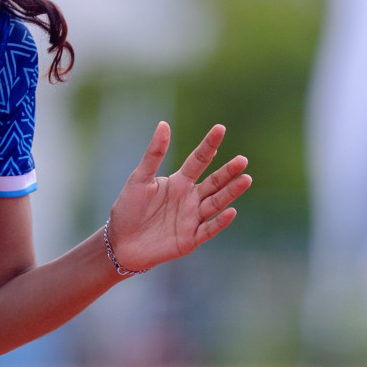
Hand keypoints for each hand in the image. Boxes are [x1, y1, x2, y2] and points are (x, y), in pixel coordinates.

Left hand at [106, 121, 249, 272]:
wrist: (120, 242)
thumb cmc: (128, 208)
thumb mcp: (139, 178)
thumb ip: (154, 154)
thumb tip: (164, 124)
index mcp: (179, 181)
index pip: (199, 160)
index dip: (209, 145)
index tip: (220, 128)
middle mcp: (190, 198)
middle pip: (213, 182)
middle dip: (228, 171)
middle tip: (242, 160)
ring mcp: (192, 218)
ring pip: (216, 203)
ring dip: (230, 192)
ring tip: (246, 179)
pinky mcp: (190, 239)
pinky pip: (208, 229)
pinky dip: (219, 221)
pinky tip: (231, 211)